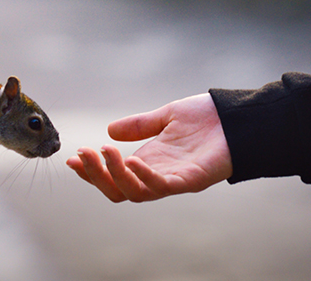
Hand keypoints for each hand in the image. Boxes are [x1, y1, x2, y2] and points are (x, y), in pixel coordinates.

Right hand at [66, 93, 232, 201]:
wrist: (239, 117)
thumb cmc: (208, 119)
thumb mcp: (166, 117)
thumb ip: (140, 125)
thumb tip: (110, 130)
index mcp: (150, 162)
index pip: (114, 177)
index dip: (91, 171)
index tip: (71, 158)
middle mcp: (159, 175)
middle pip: (119, 191)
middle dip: (96, 175)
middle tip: (82, 153)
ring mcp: (175, 180)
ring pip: (136, 193)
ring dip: (115, 174)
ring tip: (104, 152)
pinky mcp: (192, 179)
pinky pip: (163, 187)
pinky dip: (144, 177)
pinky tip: (132, 160)